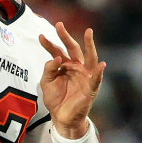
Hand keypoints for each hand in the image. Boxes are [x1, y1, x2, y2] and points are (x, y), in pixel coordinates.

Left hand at [39, 23, 105, 138]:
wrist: (61, 117)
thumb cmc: (55, 99)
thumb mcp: (46, 82)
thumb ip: (49, 69)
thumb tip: (56, 57)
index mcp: (65, 65)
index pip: (57, 51)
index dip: (49, 44)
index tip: (40, 36)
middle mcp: (76, 67)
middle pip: (73, 49)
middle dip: (66, 37)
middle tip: (59, 25)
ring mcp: (85, 76)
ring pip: (89, 58)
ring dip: (90, 46)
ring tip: (89, 33)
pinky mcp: (90, 88)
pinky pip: (96, 79)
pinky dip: (99, 73)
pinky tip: (102, 65)